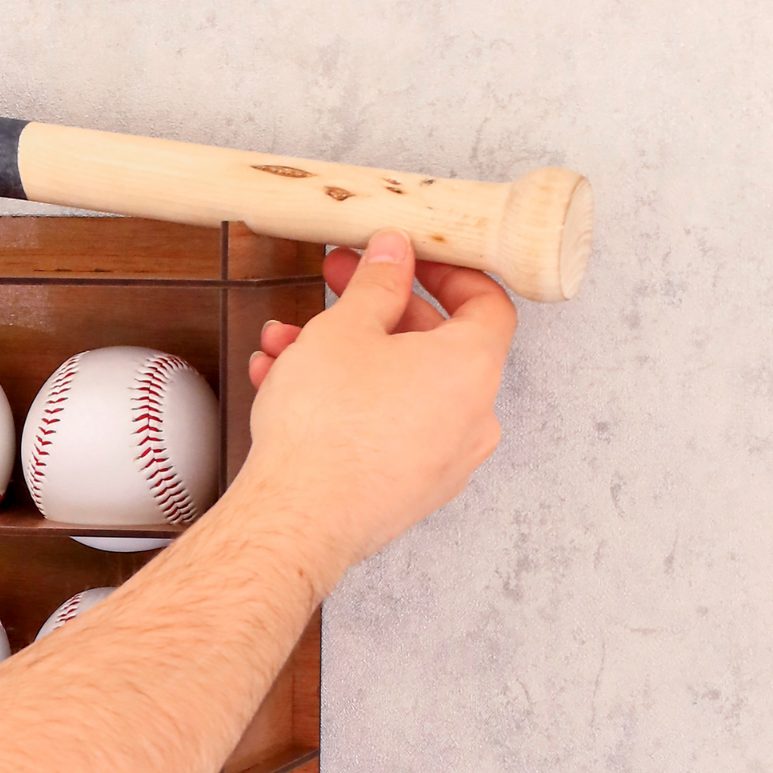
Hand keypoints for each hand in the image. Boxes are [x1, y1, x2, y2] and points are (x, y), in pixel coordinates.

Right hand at [236, 229, 517, 580]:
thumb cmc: (326, 429)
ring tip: (286, 346)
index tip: (410, 257)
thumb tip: (394, 254)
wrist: (299, 518)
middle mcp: (471, 417)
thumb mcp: (345, 329)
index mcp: (472, 369)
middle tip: (337, 284)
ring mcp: (442, 459)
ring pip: (396, 388)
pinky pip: (383, 428)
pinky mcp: (408, 489)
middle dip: (374, 311)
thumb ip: (375, 283)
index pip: (486, 303)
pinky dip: (344, 402)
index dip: (446, 270)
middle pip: (433, 344)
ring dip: (343, 358)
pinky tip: (286, 388)